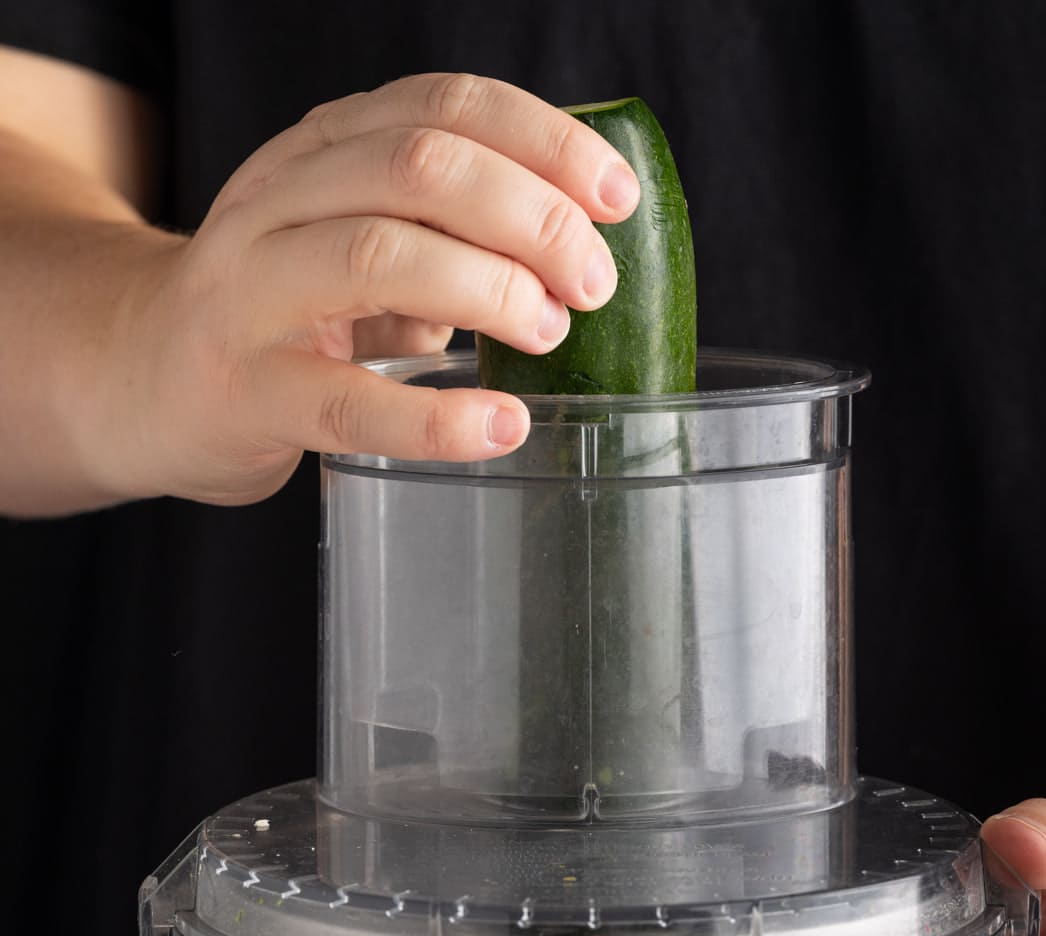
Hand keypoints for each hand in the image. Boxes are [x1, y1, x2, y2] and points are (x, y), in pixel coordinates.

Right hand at [88, 73, 638, 502]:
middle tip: (592, 283)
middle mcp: (280, 202)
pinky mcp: (246, 391)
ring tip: (550, 332)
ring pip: (382, 255)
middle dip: (532, 217)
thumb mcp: (348, 240)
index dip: (544, 142)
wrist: (134, 379)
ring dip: (491, 290)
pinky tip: (501, 424)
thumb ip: (439, 234)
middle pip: (422, 167)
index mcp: (320, 152)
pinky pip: (351, 400)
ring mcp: (254, 294)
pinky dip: (440, 418)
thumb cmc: (271, 314)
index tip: (616, 197)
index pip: (444, 106)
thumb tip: (568, 254)